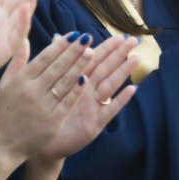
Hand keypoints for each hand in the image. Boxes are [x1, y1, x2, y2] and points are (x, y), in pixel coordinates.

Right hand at [0, 33, 90, 179]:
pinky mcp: (53, 122)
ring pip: (65, 83)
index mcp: (21, 80)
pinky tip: (87, 78)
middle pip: (57, 67)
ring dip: (79, 67)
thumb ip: (17, 61)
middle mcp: (32, 91)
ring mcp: (44, 107)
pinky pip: (68, 102)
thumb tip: (23, 38)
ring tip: (91, 53)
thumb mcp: (5, 84)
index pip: (44, 58)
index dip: (60, 46)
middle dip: (74, 52)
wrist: (2, 145)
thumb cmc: (4, 111)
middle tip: (88, 38)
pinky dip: (77, 90)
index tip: (74, 34)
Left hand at [37, 34, 137, 162]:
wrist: (42, 143)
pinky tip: (132, 90)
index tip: (120, 35)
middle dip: (119, 55)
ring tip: (136, 59)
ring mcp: (93, 108)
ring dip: (123, 72)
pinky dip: (120, 100)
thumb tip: (57, 37)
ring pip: (110, 86)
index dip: (107, 47)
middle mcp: (88, 92)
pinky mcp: (94, 125)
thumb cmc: (48, 112)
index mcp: (78, 81)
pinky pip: (109, 111)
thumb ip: (58, 62)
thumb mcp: (51, 86)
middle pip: (106, 69)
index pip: (95, 59)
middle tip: (133, 41)